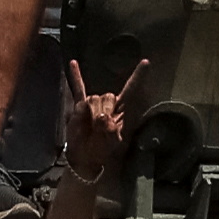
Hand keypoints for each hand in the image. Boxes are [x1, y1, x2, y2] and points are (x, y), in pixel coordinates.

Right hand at [60, 57, 148, 182]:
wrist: (86, 156)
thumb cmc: (103, 150)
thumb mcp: (113, 144)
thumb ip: (111, 132)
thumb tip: (102, 117)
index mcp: (122, 109)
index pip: (131, 89)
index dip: (138, 76)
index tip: (146, 62)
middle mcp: (109, 103)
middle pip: (108, 97)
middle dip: (104, 112)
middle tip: (101, 129)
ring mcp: (94, 103)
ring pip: (93, 99)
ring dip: (91, 114)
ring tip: (91, 129)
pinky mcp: (80, 106)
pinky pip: (78, 88)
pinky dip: (75, 75)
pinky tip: (72, 63)